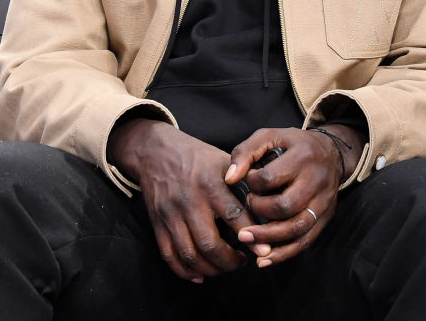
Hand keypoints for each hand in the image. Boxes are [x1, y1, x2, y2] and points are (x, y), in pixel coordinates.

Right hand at [107, 118, 258, 281]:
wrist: (157, 152)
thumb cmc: (198, 157)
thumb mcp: (223, 161)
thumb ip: (244, 182)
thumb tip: (268, 205)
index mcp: (210, 183)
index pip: (233, 215)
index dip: (251, 235)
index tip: (264, 250)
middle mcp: (189, 201)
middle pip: (209, 243)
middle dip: (229, 261)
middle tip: (242, 261)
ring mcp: (171, 214)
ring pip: (190, 254)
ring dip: (211, 269)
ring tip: (225, 267)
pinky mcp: (157, 224)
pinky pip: (170, 256)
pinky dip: (185, 271)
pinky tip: (201, 274)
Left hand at [226, 125, 364, 267]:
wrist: (331, 153)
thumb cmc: (293, 145)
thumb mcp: (270, 136)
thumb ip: (246, 152)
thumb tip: (230, 179)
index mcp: (302, 156)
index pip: (271, 177)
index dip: (252, 183)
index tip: (247, 182)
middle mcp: (317, 180)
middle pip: (284, 206)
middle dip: (258, 212)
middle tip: (247, 207)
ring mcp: (324, 201)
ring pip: (296, 227)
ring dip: (268, 238)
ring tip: (245, 239)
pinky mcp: (325, 217)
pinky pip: (306, 241)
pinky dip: (284, 254)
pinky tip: (264, 259)